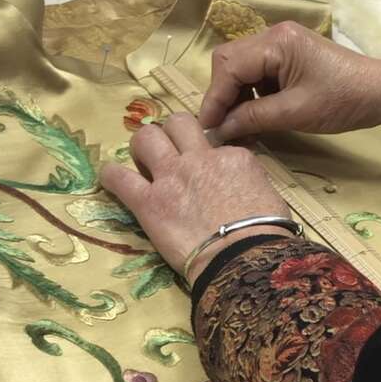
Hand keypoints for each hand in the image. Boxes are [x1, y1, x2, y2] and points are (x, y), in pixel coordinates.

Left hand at [99, 114, 291, 279]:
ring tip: (142, 162)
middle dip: (171, 133)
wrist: (245, 258)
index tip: (207, 174)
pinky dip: (111, 176)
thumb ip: (249, 184)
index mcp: (233, 158)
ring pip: (146, 136)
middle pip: (178, 123)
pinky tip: (110, 179)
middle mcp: (200, 159)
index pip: (216, 145)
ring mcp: (171, 177)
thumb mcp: (269, 197)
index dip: (209, 157)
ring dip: (142, 146)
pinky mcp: (148, 202)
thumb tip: (242, 190)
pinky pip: (119, 177)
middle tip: (169, 153)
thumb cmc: (266, 235)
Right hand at [199, 20, 380, 141]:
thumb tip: (220, 130)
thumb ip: (253, 118)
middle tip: (223, 127)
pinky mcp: (289, 56)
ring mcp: (281, 44)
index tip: (208, 129)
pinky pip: (258, 72)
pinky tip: (254, 117)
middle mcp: (274, 35)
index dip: (214, 99)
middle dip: (222, 95)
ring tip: (240, 128)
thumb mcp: (295, 113)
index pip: (229, 66)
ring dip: (236, 97)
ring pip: (241, 68)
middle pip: (229, 61)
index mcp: (277, 43)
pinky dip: (251, 95)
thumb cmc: (344, 101)